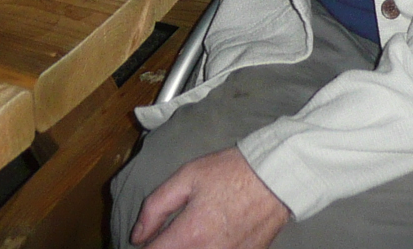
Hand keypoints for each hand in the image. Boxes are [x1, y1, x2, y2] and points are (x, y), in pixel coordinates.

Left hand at [131, 148, 288, 247]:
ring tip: (192, 235)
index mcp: (190, 234)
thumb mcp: (187, 177)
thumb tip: (137, 235)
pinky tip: (210, 238)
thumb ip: (156, 207)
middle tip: (168, 236)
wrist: (275, 177)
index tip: (146, 240)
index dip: (144, 248)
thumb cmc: (230, 172)